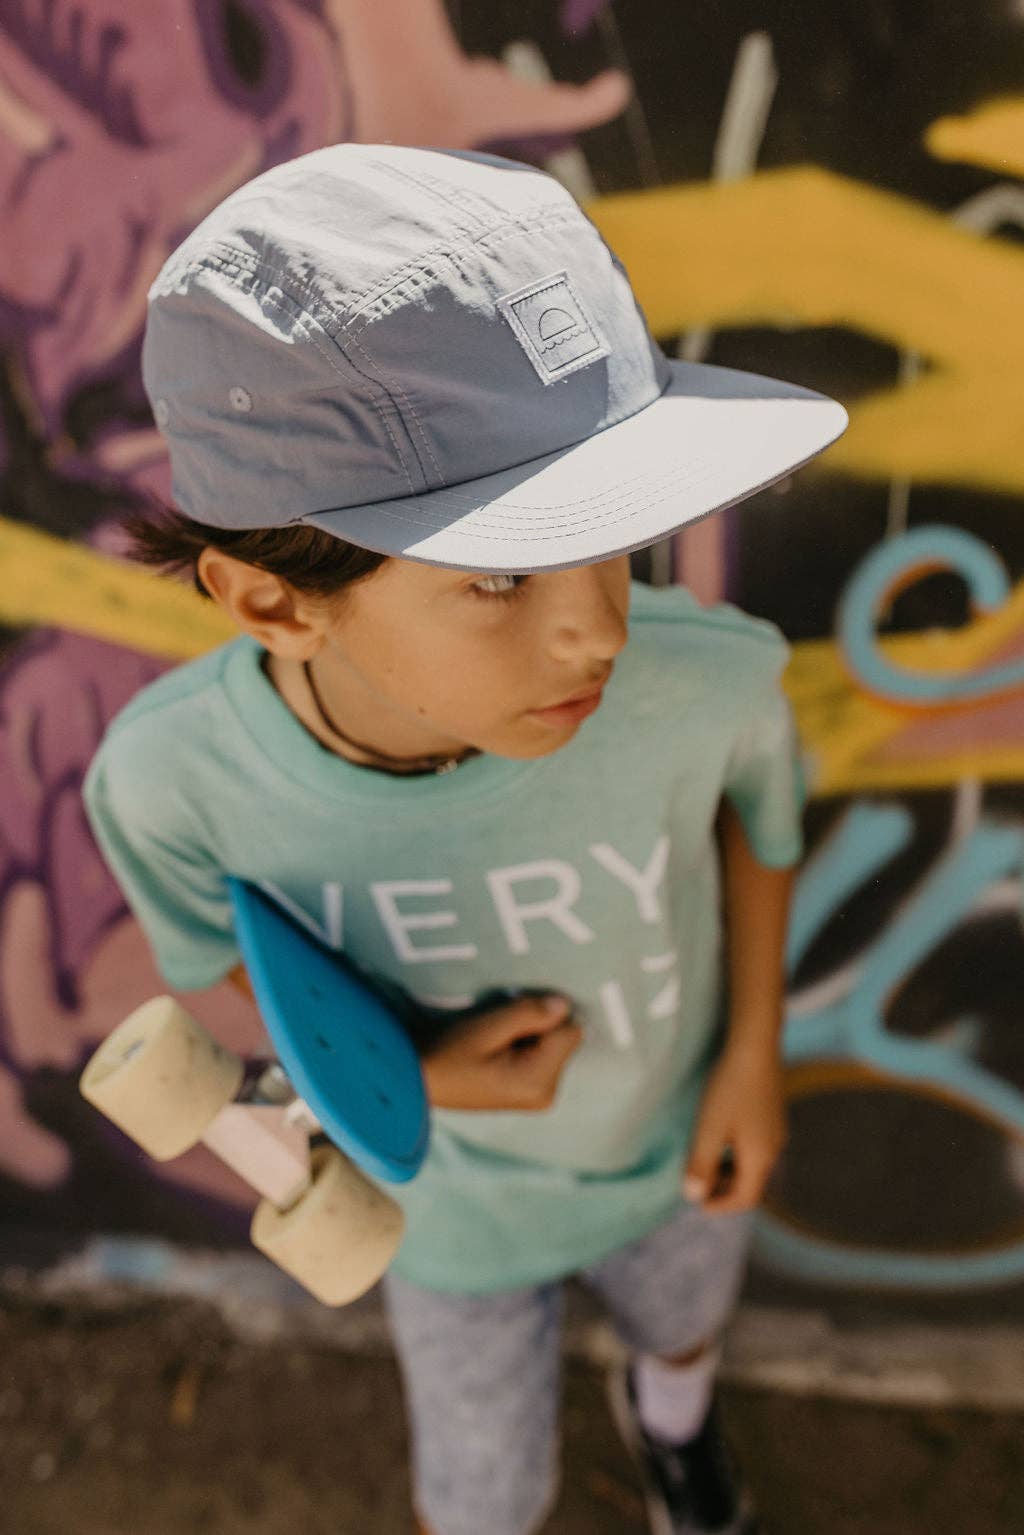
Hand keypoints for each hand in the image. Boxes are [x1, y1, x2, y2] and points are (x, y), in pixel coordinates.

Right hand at [421, 995, 581, 1111]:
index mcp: (539, 1082)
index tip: (510, 1021)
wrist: (419, 1082)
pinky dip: (525, 1047)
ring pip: (554, 1045)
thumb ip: (529, 1014)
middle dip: (538, 1027)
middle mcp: (547, 1094)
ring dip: (530, 1036)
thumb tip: (564, 1004)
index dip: (543, 1016)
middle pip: (564, 1039)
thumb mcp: (487, 1027)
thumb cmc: (448, 1054)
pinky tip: (497, 1053)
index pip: (569, 1029)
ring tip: (494, 1044)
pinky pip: (543, 1057)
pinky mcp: (531, 1092)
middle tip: (498, 1033)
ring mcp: (540, 1097)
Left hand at [682, 1042, 788, 1214]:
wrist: (756, 1047)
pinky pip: (756, 1147)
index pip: (746, 1198)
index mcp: (760, 1157)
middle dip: (723, 1189)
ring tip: (704, 1160)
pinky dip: (736, 1153)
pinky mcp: (773, 1114)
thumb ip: (700, 1164)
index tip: (697, 1203)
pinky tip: (719, 1136)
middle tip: (697, 1183)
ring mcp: (776, 1130)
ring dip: (729, 1170)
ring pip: (753, 1164)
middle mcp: (774, 1148)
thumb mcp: (709, 1128)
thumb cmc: (730, 1089)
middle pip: (751, 1183)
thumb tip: (693, 1196)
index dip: (721, 1206)